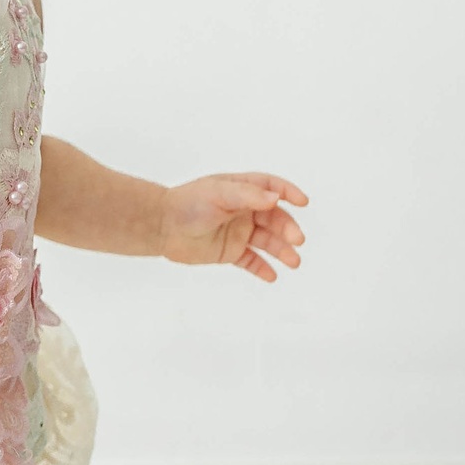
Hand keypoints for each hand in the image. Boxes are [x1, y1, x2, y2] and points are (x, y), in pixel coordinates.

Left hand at [158, 172, 307, 282]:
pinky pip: (251, 261)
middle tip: (297, 240)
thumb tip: (276, 198)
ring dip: (282, 250)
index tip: (303, 202)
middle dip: (287, 228)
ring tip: (294, 262)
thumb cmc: (188, 203)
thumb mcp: (219, 193)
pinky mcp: (230, 252)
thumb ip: (248, 195)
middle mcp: (244, 210)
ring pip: (267, 242)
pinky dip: (263, 268)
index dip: (288, 193)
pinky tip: (273, 276)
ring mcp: (238, 232)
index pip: (271, 188)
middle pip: (274, 218)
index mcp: (242, 190)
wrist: (161, 226)